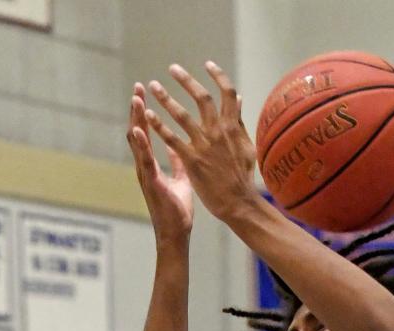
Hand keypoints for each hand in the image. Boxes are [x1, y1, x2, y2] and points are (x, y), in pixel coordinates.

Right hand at [128, 83, 194, 241]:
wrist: (176, 235)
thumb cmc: (177, 211)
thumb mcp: (181, 180)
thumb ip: (177, 162)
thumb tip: (178, 145)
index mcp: (152, 164)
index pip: (147, 133)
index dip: (145, 113)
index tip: (146, 92)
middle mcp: (145, 167)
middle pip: (137, 131)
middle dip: (137, 109)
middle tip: (138, 87)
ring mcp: (145, 175)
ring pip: (137, 142)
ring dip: (136, 119)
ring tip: (136, 99)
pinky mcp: (151, 183)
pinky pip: (145, 160)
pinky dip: (141, 144)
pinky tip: (138, 128)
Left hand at [144, 61, 256, 223]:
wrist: (239, 203)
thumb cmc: (244, 177)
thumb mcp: (246, 146)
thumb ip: (239, 121)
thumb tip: (239, 99)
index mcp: (233, 127)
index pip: (227, 94)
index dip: (219, 76)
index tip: (208, 64)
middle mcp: (218, 132)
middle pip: (201, 98)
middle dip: (186, 80)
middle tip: (173, 69)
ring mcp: (204, 145)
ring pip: (182, 115)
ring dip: (166, 98)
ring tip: (153, 87)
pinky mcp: (192, 160)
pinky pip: (172, 138)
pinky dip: (159, 125)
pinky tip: (148, 115)